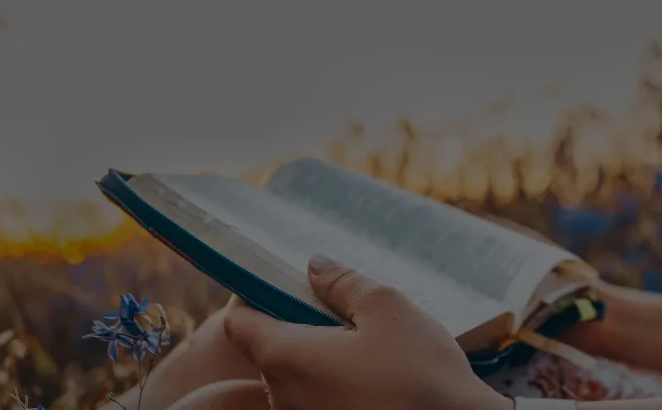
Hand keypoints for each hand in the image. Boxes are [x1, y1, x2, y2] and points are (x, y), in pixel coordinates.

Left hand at [223, 254, 512, 409]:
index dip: (251, 296)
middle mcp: (283, 397)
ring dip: (317, 355)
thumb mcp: (387, 309)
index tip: (278, 282)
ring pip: (295, 377)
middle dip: (295, 323)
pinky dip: (332, 382)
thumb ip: (343, 283)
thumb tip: (314, 265)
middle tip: (338, 309)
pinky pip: (316, 399)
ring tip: (365, 344)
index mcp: (287, 358)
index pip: (238, 323)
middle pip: (268, 349)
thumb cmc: (422, 376)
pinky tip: (373, 375)